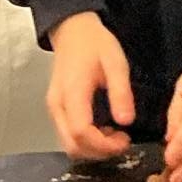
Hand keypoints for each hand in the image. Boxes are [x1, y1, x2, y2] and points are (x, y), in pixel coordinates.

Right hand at [46, 10, 134, 159]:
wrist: (72, 30)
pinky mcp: (56, 108)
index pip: (81, 132)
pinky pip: (67, 135)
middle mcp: (58, 105)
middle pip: (72, 145)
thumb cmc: (94, 44)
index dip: (103, 145)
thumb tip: (126, 121)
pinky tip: (104, 130)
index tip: (124, 141)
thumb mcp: (115, 63)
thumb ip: (121, 92)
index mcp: (72, 93)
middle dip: (99, 151)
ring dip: (92, 148)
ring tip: (116, 136)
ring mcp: (54, 108)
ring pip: (68, 144)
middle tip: (123, 142)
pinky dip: (85, 141)